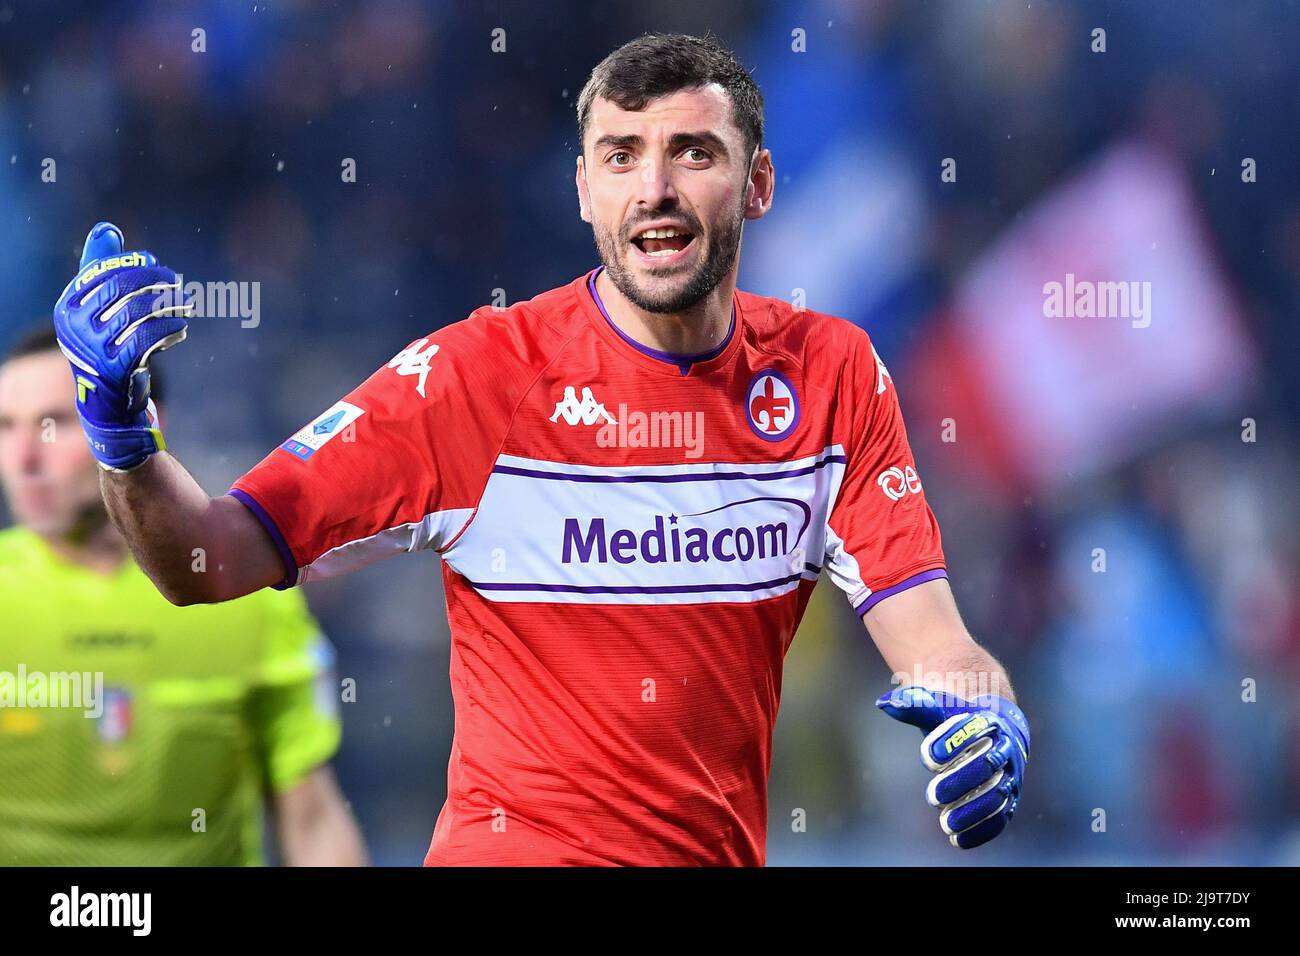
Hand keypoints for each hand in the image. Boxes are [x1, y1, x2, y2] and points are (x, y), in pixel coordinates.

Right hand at [52, 221, 191, 470]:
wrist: (107, 399)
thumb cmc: (106, 344)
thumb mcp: (98, 306)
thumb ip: (102, 267)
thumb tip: (108, 228)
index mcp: (68, 304)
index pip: (106, 271)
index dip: (138, 266)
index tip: (160, 268)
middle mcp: (74, 324)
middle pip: (124, 287)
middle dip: (157, 282)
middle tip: (179, 284)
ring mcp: (92, 347)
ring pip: (139, 311)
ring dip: (169, 306)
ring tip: (186, 307)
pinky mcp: (114, 367)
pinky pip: (148, 338)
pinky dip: (170, 328)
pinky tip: (181, 328)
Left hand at [876, 685, 1029, 848]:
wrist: (996, 735)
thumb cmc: (959, 721)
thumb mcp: (940, 709)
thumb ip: (915, 705)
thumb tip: (884, 704)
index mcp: (988, 721)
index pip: (974, 728)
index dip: (952, 741)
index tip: (928, 757)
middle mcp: (1005, 748)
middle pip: (987, 765)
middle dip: (960, 781)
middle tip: (933, 796)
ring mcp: (1010, 775)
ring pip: (997, 794)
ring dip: (972, 811)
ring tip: (945, 823)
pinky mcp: (1010, 799)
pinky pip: (1002, 817)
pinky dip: (982, 830)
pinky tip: (958, 840)